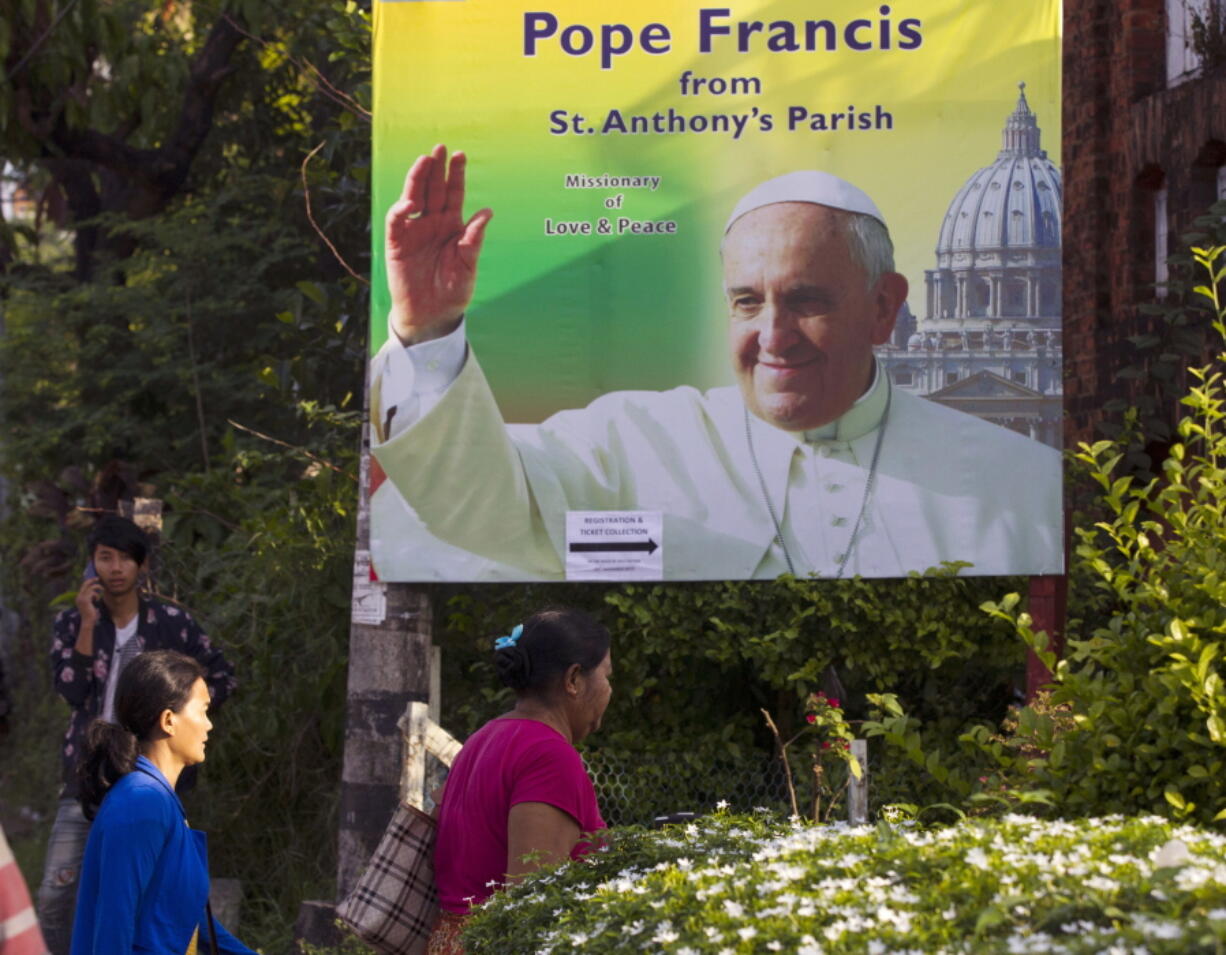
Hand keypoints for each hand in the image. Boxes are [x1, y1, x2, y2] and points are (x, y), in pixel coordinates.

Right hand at [75, 577, 101, 627]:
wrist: (88, 621)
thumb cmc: (91, 614)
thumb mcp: (90, 605)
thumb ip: (90, 599)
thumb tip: (95, 593)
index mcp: (79, 598)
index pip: (83, 587)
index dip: (89, 582)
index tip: (95, 580)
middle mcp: (78, 597)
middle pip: (85, 584)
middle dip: (92, 580)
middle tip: (98, 578)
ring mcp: (81, 598)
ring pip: (90, 587)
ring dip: (98, 588)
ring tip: (101, 592)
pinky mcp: (85, 600)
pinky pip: (93, 592)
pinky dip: (97, 595)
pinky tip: (97, 600)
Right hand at [385, 144, 493, 344]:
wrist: (432, 315)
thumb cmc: (453, 291)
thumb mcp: (468, 266)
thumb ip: (473, 240)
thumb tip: (487, 212)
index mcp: (452, 226)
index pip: (453, 194)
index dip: (456, 175)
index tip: (460, 156)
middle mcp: (432, 223)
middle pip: (433, 189)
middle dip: (436, 168)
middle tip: (440, 147)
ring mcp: (414, 231)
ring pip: (414, 198)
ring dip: (418, 179)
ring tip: (424, 161)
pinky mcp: (397, 243)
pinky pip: (396, 221)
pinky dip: (401, 210)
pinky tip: (410, 202)